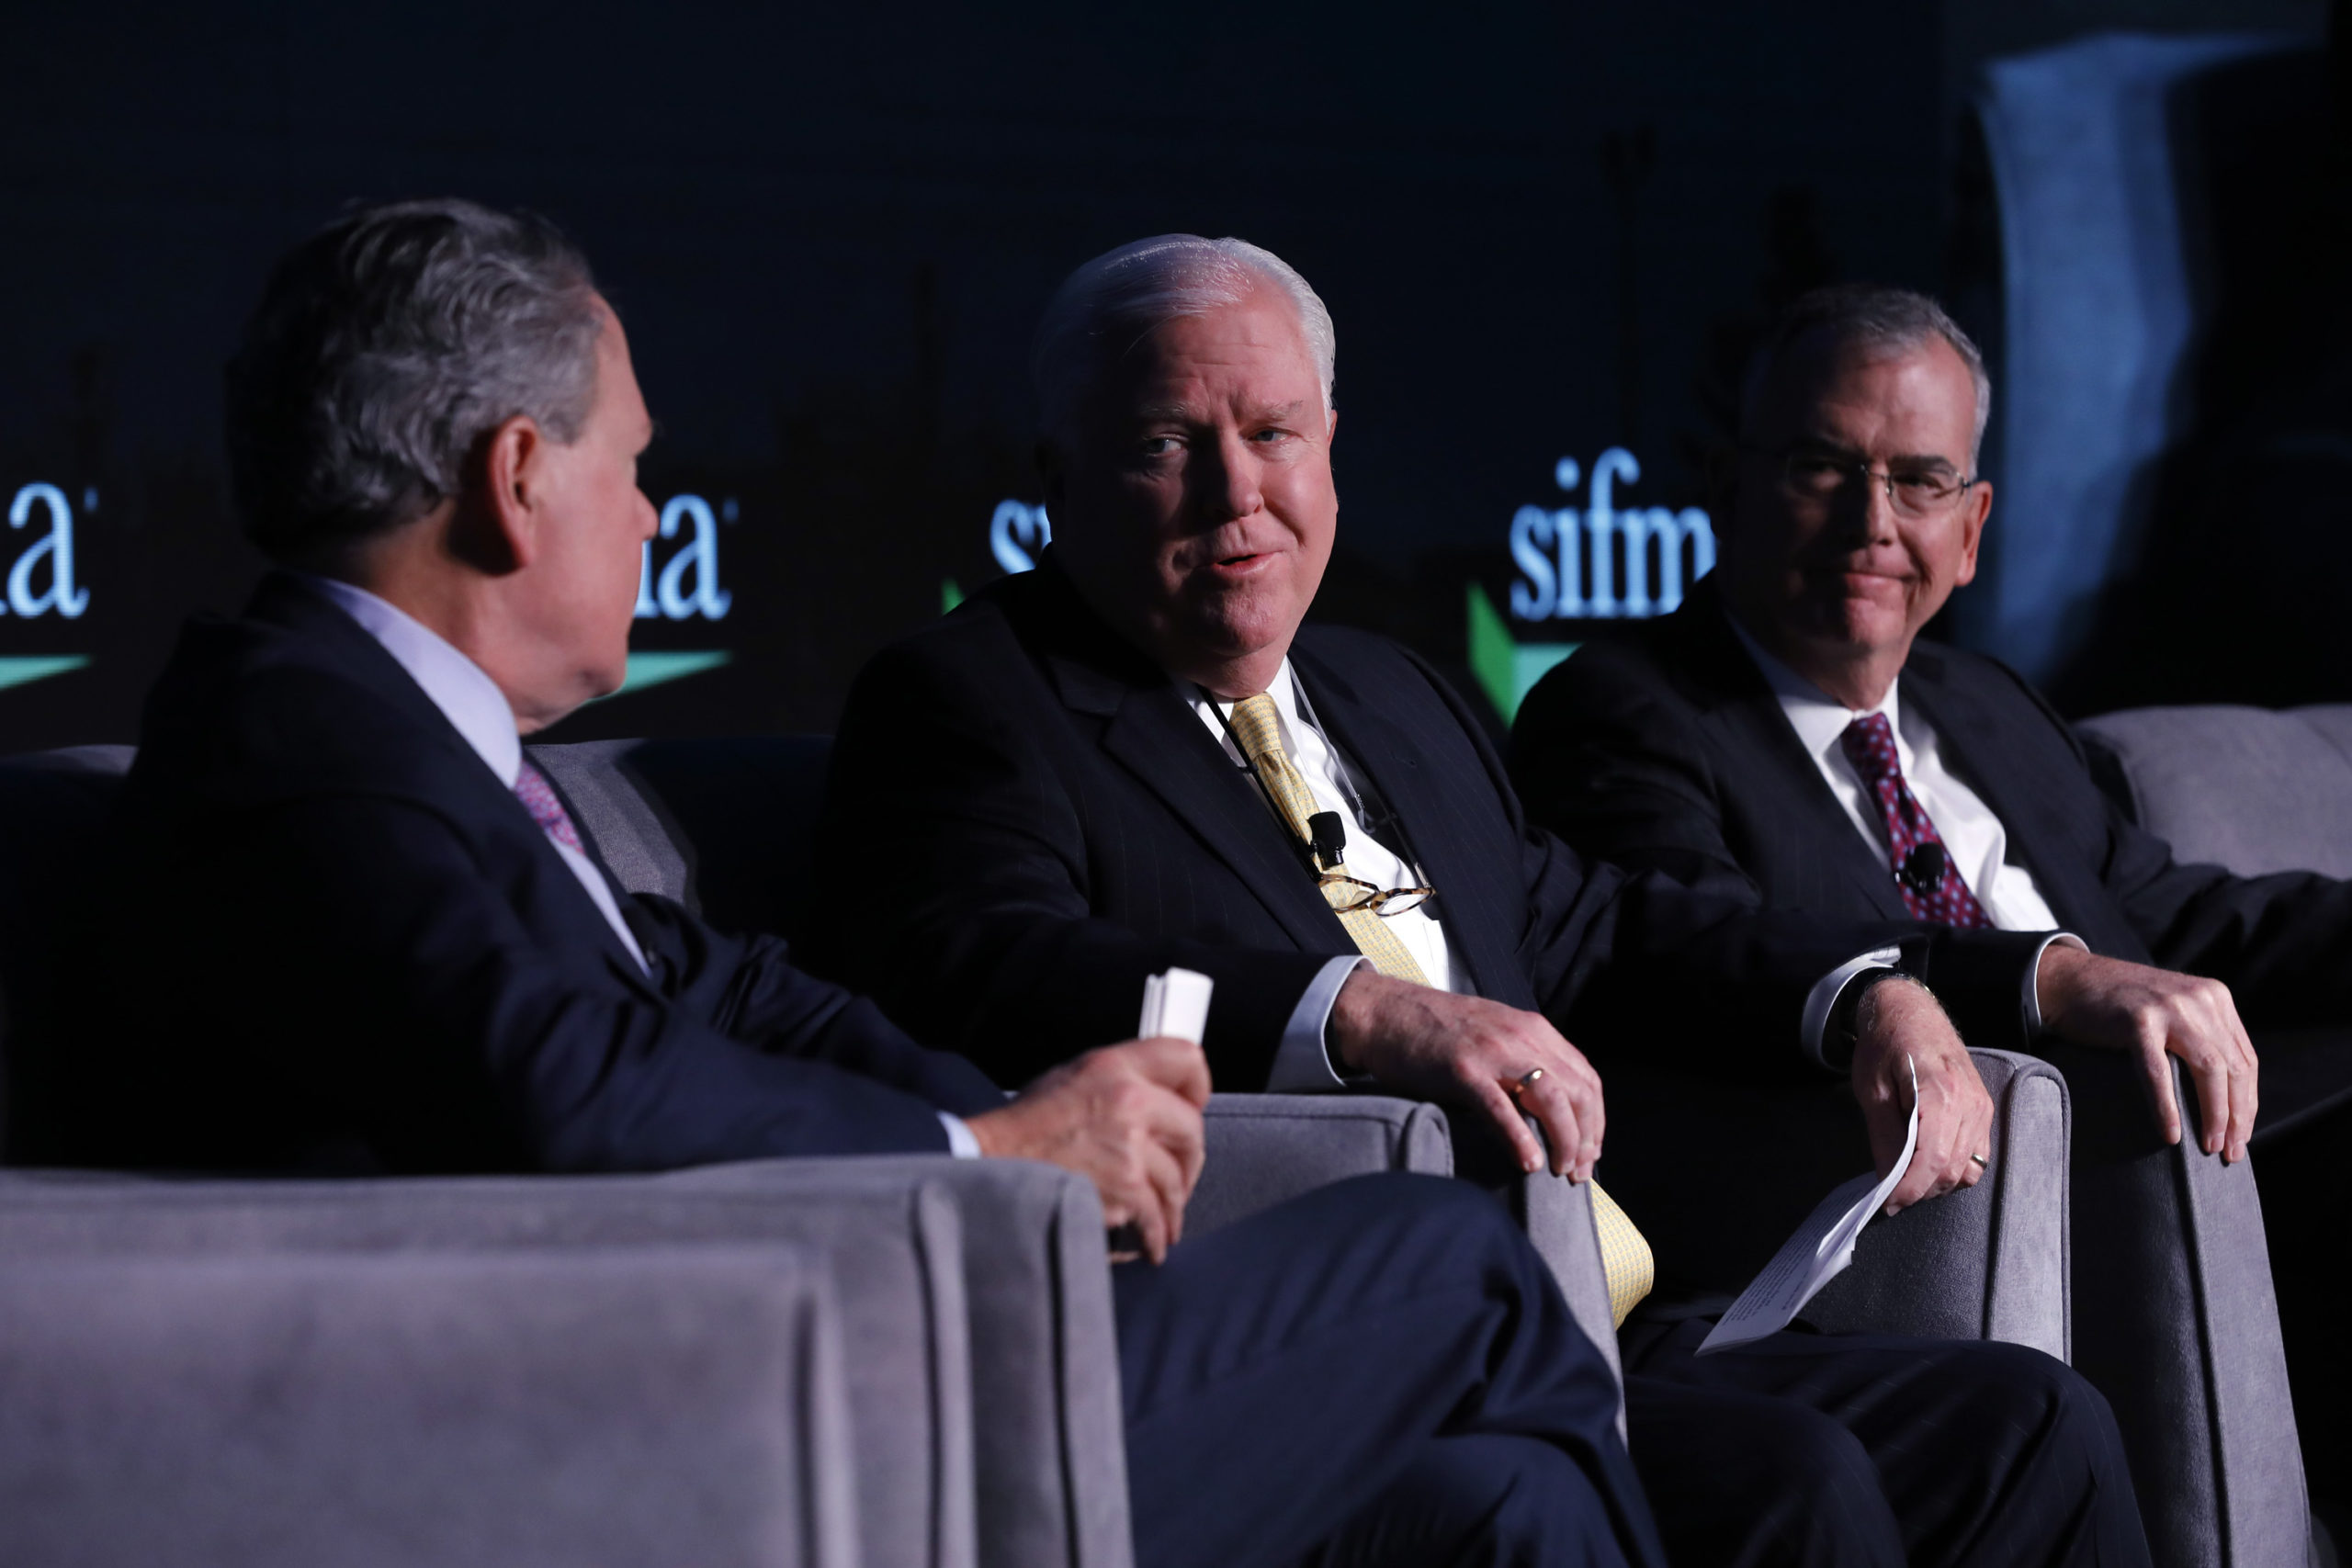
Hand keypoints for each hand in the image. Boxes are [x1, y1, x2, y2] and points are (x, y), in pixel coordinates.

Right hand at [965, 1038, 1209, 1263]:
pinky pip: (1159, 1215)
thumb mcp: (1068, 1078)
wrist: (992, 1166)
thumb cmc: (1023, 1128)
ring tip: (1164, 1215)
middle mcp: (1129, 1100)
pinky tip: (1151, 1240)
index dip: (1197, 1086)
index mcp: (1114, 1067)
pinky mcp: (1127, 1189)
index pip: (1185, 1059)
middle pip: (1191, 1128)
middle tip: (1180, 1171)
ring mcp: (1130, 1147)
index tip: (1194, 1105)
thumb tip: (1155, 1096)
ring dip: (1173, 1202)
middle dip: (1188, 1157)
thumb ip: (1117, 1080)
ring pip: (1178, 1178)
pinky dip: (1157, 1234)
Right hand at [1328, 968, 1604, 1179]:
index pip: (1586, 1077)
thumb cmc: (1434, 1032)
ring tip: (1559, 1170)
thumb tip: (1549, 1112)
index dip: (1595, 1120)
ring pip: (1551, 1100)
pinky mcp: (1463, 1070)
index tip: (1591, 1152)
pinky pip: (1502, 1109)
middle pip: (1578, 1092)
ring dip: (1565, 1141)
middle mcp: (1522, 1037)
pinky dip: (1520, 1138)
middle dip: (1586, 1138)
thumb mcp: (1493, 1036)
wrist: (1383, 1012)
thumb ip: (1523, 1062)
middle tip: (1579, 1172)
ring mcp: (1493, 1052)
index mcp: (1533, 1029)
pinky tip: (1528, 1162)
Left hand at [1852, 977, 1993, 1214]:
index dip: (1910, 1189)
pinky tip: (1928, 1161)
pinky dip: (1955, 1167)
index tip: (1888, 1204)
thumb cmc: (1885, 1045)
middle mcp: (1971, 1104)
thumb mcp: (1872, 1090)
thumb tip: (1887, 1180)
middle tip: (1890, 1193)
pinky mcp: (1984, 1110)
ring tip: (1907, 1178)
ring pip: (1969, 1168)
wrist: (1910, 1011)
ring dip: (1938, 1182)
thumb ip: (1883, 1137)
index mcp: (1941, 1095)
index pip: (1932, 1160)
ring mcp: (1982, 1108)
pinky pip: (1977, 1154)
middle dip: (1921, 1190)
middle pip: (1952, 1170)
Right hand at [2035, 946, 2257, 1161]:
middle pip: (2234, 1068)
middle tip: (2231, 1151)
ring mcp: (2170, 1007)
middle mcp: (2201, 999)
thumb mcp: (2173, 1012)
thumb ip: (2200, 1038)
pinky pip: (2160, 1072)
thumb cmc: (2117, 1006)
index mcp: (2215, 998)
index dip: (2248, 1103)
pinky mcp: (2138, 1020)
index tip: (2242, 1135)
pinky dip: (2167, 1106)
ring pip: (2208, 1070)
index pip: (2246, 1059)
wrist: (2067, 979)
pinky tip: (2171, 1132)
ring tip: (2209, 1145)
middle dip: (2237, 1116)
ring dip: (2214, 1115)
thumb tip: (2224, 1098)